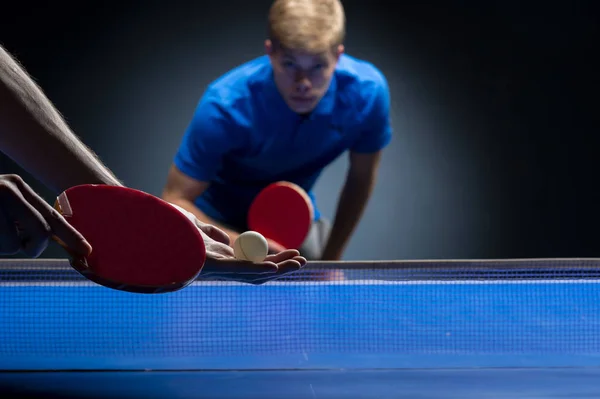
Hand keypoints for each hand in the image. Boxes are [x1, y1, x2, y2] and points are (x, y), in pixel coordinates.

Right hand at [0, 174, 91, 257]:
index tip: (87, 251)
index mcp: (18, 186)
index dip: (72, 235)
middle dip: (35, 247)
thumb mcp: (2, 204)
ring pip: (16, 245)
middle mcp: (10, 190)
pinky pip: (4, 246)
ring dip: (6, 246)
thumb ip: (26, 215)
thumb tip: (54, 238)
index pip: (52, 214)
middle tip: (22, 245)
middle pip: (42, 231)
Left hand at [169, 204, 306, 283]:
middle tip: (301, 261)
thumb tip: (228, 242)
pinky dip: (259, 270)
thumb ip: (212, 235)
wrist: (146, 228)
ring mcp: (215, 268)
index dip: (271, 261)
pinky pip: (239, 270)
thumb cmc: (166, 227)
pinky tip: (276, 269)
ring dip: (277, 270)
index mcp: (217, 260)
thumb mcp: (194, 228)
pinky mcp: (210, 266)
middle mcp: (218, 267)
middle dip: (281, 267)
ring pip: (253, 273)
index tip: (289, 254)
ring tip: (298, 264)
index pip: (250, 265)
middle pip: (256, 271)